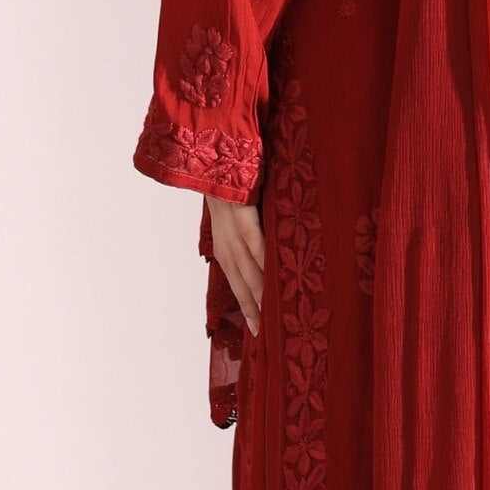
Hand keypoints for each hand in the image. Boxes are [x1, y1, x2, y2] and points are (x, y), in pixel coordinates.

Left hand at [206, 193, 265, 336]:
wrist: (216, 156)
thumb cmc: (233, 187)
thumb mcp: (236, 218)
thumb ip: (250, 237)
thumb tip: (269, 258)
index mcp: (224, 247)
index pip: (236, 283)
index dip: (246, 307)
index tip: (257, 330)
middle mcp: (226, 243)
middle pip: (240, 283)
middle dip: (252, 309)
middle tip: (266, 333)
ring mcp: (232, 229)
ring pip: (247, 267)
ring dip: (260, 292)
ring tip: (274, 313)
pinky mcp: (241, 214)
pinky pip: (255, 242)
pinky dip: (263, 261)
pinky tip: (273, 277)